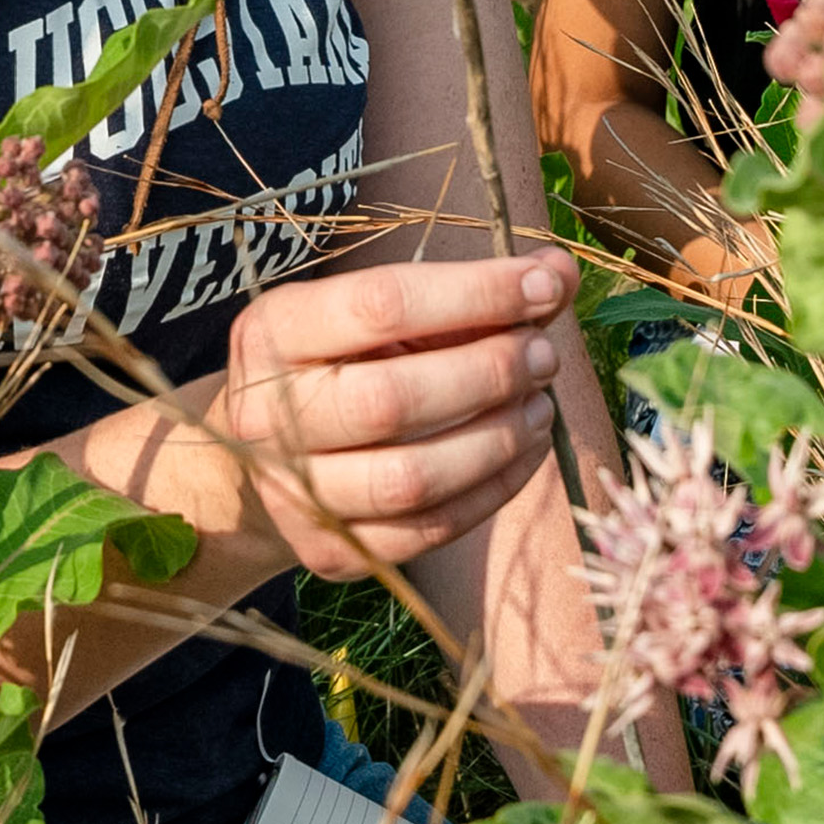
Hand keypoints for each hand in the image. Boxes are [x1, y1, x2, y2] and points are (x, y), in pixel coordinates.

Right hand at [221, 253, 571, 581]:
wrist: (272, 455)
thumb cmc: (345, 363)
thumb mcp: (388, 311)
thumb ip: (473, 291)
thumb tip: (559, 273)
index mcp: (274, 330)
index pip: (381, 303)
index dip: (475, 293)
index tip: (542, 287)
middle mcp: (264, 414)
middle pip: (390, 400)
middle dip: (488, 373)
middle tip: (542, 356)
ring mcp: (290, 491)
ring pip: (409, 479)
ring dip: (496, 440)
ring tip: (540, 407)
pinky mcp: (327, 550)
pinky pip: (425, 531)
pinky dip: (492, 491)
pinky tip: (525, 453)